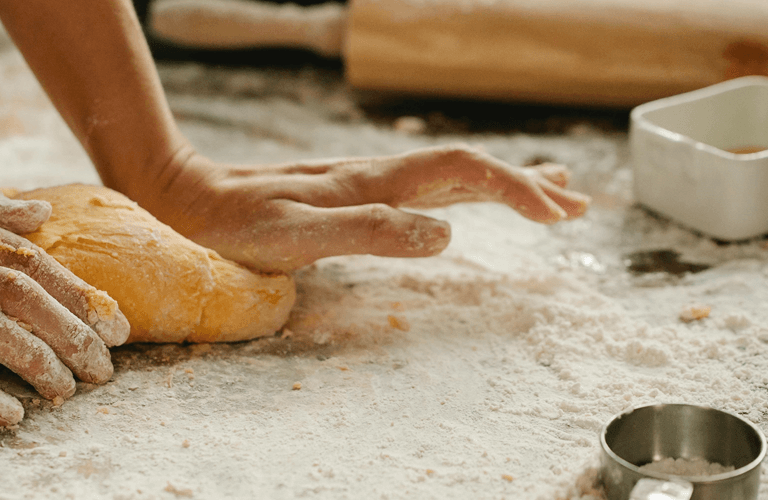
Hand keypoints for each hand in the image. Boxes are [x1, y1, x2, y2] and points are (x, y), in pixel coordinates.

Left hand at [127, 145, 589, 272]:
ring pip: (449, 174)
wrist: (188, 196)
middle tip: (578, 206)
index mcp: (374, 183)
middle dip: (526, 185)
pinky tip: (461, 200)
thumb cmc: (236, 226)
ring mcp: (364, 182)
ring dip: (503, 184)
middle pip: (469, 167)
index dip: (517, 189)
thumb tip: (448, 233)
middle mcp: (376, 175)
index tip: (559, 217)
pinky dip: (461, 190)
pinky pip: (421, 186)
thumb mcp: (298, 237)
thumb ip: (370, 233)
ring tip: (549, 195)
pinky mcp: (348, 194)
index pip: (465, 172)